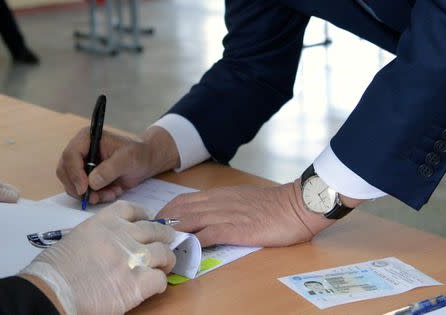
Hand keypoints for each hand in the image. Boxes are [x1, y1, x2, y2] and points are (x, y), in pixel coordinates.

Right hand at [21, 201, 176, 314]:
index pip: (134, 210)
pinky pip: (161, 279)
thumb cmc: (55, 268)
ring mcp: (134, 257)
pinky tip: (152, 286)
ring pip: (165, 253)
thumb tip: (105, 245)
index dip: (144, 217)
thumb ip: (97, 235)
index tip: (146, 223)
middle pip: (156, 230)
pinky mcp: (139, 283)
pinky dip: (160, 283)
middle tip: (165, 244)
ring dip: (166, 260)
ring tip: (164, 267)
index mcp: (106, 220)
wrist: (54, 290)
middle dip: (163, 237)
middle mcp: (124, 234)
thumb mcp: (76, 237)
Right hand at [56, 126, 178, 204]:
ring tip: (111, 193)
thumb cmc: (138, 153)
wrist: (146, 161)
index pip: (70, 155)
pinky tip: (112, 192)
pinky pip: (82, 192)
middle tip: (95, 197)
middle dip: (79, 188)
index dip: (74, 173)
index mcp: (87, 138)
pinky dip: (95, 197)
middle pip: (65, 171)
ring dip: (90, 194)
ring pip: (72, 185)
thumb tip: (91, 182)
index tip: (84, 188)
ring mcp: (82, 165)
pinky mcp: (87, 178)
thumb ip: (110, 168)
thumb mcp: (128, 158)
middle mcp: (80, 151)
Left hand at [157, 180, 346, 246]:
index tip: (157, 222)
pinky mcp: (233, 228)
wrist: (295, 205)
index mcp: (220, 195)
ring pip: (188, 220)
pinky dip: (191, 242)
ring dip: (171, 231)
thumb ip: (227, 206)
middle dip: (162, 222)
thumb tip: (211, 217)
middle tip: (150, 235)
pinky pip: (206, 234)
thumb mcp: (245, 200)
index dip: (167, 211)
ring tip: (158, 243)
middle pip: (180, 208)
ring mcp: (224, 214)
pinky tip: (182, 250)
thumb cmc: (275, 205)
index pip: (184, 199)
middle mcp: (217, 201)